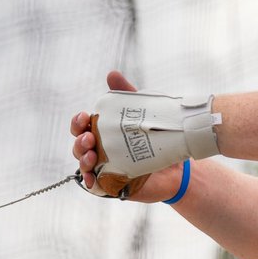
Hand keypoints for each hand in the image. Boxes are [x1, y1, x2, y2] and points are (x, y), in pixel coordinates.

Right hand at [71, 71, 186, 201]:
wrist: (179, 164)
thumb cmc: (156, 136)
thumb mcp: (142, 113)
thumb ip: (127, 95)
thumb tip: (112, 74)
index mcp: (102, 132)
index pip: (81, 126)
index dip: (78, 122)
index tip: (84, 116)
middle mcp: (100, 149)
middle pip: (79, 145)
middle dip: (79, 141)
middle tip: (89, 137)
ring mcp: (105, 167)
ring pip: (84, 164)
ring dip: (83, 159)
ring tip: (91, 155)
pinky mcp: (113, 183)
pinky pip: (95, 185)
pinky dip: (90, 181)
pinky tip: (91, 179)